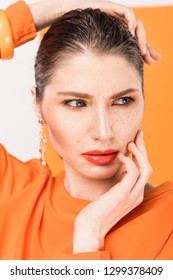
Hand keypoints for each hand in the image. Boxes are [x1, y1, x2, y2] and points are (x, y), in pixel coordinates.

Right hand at [30, 0, 160, 64]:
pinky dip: (132, 24)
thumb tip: (102, 83)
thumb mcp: (90, 56)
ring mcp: (116, 18)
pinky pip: (128, 14)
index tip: (150, 63)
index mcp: (115, 38)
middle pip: (139, 36)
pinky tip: (131, 35)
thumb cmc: (71, 39)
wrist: (62, 17)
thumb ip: (99, 64)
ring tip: (142, 51)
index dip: (144, 52)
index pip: (134, 44)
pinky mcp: (112, 9)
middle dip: (147, 48)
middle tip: (153, 60)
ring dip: (142, 38)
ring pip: (137, 25)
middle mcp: (117, 28)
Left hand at [73, 130, 152, 252]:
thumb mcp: (112, 194)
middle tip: (138, 134)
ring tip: (130, 142)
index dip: (142, 154)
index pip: (144, 170)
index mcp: (135, 194)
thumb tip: (123, 170)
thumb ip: (120, 183)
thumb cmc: (97, 210)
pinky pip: (132, 172)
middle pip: (148, 167)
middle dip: (144, 148)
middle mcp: (137, 194)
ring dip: (139, 152)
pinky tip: (120, 156)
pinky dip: (128, 161)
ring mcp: (132, 195)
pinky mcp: (123, 194)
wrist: (90, 227)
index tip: (136, 141)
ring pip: (145, 168)